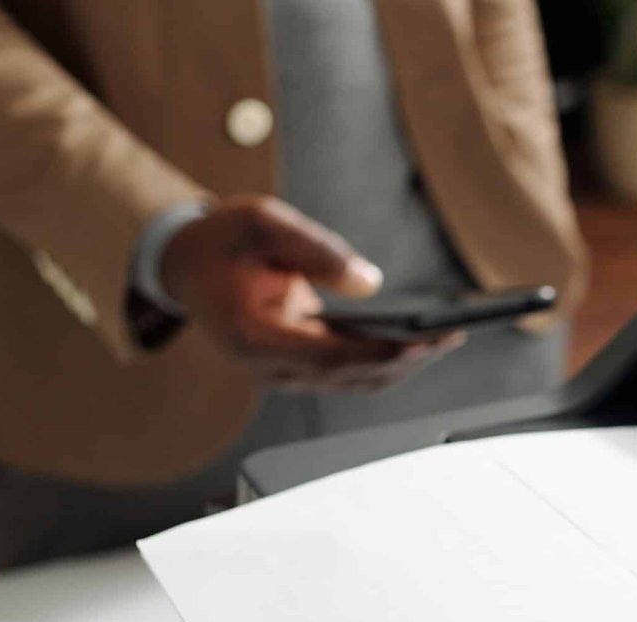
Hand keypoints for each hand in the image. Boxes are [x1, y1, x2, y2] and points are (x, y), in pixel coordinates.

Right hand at [159, 195, 463, 391]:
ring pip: (355, 381)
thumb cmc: (222, 241)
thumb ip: (318, 251)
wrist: (185, 265)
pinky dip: (385, 359)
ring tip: (447, 337)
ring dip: (403, 363)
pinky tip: (418, 339)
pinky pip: (349, 373)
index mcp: (252, 336)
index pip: (330, 357)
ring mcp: (283, 374)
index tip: (423, 340)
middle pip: (351, 376)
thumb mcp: (265, 224)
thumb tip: (372, 283)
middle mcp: (269, 367)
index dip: (380, 351)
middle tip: (451, 335)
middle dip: (406, 358)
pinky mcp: (297, 369)